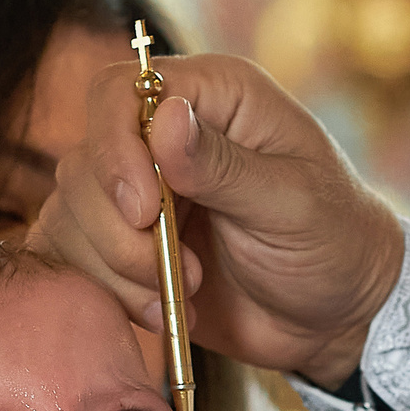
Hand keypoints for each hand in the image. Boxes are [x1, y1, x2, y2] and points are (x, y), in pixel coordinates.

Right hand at [32, 51, 404, 387]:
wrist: (337, 317)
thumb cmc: (335, 244)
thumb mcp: (293, 204)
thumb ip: (226, 167)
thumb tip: (165, 120)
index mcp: (213, 98)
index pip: (117, 93)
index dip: (115, 150)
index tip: (144, 212)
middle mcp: (165, 136)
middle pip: (85, 162)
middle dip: (121, 232)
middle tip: (188, 273)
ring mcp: (141, 192)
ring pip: (72, 215)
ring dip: (119, 269)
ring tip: (188, 296)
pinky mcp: (128, 247)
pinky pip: (77, 258)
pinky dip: (112, 292)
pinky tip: (164, 312)